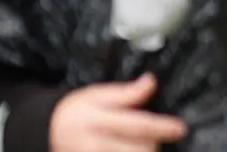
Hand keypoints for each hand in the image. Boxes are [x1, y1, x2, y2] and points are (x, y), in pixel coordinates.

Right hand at [50, 74, 187, 151]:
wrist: (45, 132)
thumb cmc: (75, 110)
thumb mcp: (97, 95)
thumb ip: (126, 93)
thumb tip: (151, 81)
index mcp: (98, 121)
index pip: (136, 126)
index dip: (162, 127)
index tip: (181, 128)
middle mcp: (96, 145)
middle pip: (140, 148)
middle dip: (154, 142)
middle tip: (160, 133)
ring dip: (146, 149)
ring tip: (146, 141)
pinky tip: (138, 146)